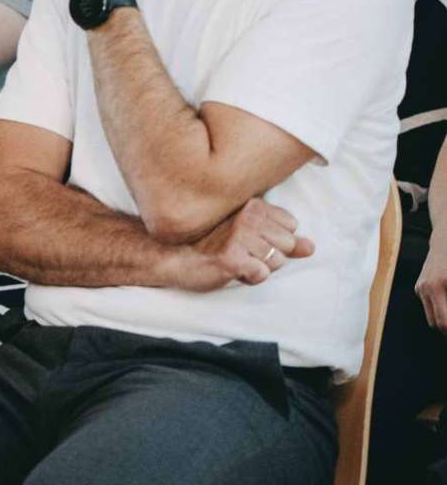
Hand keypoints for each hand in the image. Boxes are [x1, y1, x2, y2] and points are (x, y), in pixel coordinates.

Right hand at [180, 198, 311, 290]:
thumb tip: (311, 247)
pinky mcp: (232, 259)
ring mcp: (240, 237)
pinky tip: (231, 270)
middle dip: (269, 255)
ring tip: (234, 260)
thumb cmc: (210, 245)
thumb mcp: (249, 237)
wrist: (173, 256)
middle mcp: (248, 218)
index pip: (290, 227)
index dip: (273, 239)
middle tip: (240, 252)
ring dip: (257, 267)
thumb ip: (283, 240)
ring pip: (276, 262)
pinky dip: (249, 278)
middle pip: (287, 245)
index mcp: (253, 206)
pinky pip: (261, 275)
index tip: (249, 240)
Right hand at [416, 233, 446, 333]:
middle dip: (446, 325)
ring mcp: (420, 287)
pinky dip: (442, 310)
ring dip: (445, 318)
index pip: (443, 322)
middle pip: (436, 323)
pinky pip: (430, 305)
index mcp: (436, 286)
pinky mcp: (420, 285)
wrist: (446, 237)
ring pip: (432, 316)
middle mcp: (424, 288)